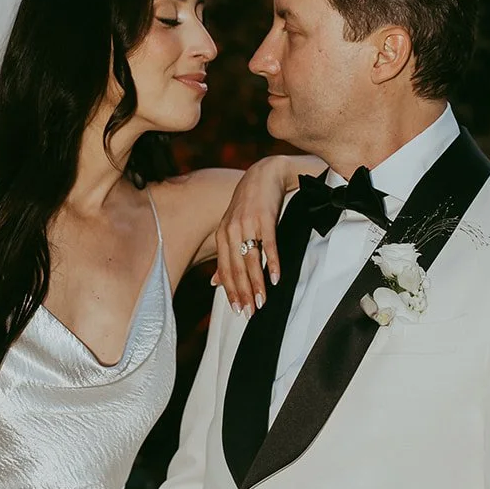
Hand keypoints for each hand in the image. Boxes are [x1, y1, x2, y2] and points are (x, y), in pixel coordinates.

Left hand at [213, 157, 289, 315]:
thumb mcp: (233, 228)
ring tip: (262, 301)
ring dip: (257, 284)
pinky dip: (272, 263)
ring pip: (251, 261)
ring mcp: (248, 225)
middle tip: (249, 313)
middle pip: (236, 269)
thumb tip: (214, 283)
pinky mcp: (265, 219)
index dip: (231, 291)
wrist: (264, 174)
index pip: (225, 270)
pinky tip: (275, 278)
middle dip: (243, 293)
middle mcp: (231, 231)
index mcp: (222, 236)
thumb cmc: (250, 204)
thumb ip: (225, 255)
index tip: (237, 310)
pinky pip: (269, 245)